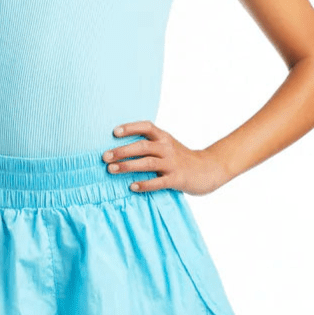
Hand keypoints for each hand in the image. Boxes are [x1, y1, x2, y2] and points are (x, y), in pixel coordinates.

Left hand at [102, 120, 229, 195]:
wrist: (208, 169)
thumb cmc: (181, 158)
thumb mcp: (168, 145)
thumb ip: (150, 144)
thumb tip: (120, 147)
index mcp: (164, 137)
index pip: (146, 127)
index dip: (130, 127)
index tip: (114, 132)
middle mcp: (167, 148)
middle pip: (142, 146)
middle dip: (122, 151)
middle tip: (105, 156)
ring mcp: (172, 163)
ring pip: (147, 163)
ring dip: (128, 166)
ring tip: (111, 170)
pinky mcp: (177, 179)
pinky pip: (158, 182)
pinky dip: (145, 184)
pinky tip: (132, 187)